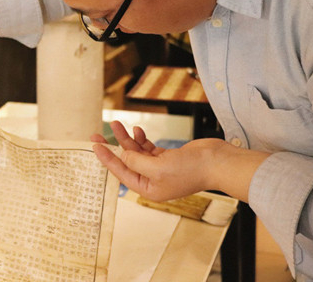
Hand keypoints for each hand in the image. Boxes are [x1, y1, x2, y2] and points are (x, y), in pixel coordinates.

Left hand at [92, 121, 270, 201]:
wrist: (217, 162)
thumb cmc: (191, 170)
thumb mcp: (157, 167)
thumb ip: (136, 161)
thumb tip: (122, 155)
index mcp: (148, 189)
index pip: (121, 172)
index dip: (106, 158)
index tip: (95, 146)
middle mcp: (152, 180)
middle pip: (126, 161)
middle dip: (112, 146)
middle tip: (97, 134)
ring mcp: (160, 169)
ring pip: (136, 152)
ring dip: (126, 138)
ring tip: (116, 124)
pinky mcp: (168, 158)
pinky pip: (148, 148)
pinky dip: (141, 139)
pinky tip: (137, 130)